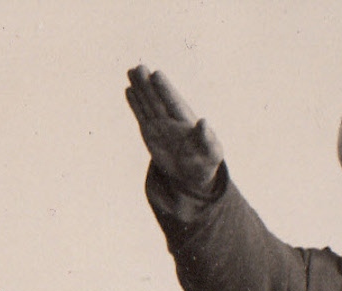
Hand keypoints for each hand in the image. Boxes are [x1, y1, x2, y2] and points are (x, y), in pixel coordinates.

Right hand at [125, 64, 223, 195]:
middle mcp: (171, 119)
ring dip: (140, 87)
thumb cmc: (206, 161)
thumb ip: (206, 137)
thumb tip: (203, 121)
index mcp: (186, 121)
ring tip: (131, 70)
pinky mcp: (150, 132)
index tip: (156, 74)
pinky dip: (135, 103)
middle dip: (149, 84)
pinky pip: (141, 114)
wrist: (193, 173)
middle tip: (140, 67)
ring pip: (147, 102)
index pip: (173, 102)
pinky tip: (129, 90)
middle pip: (158, 98)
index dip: (165, 89)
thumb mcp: (211, 151)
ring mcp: (160, 124)